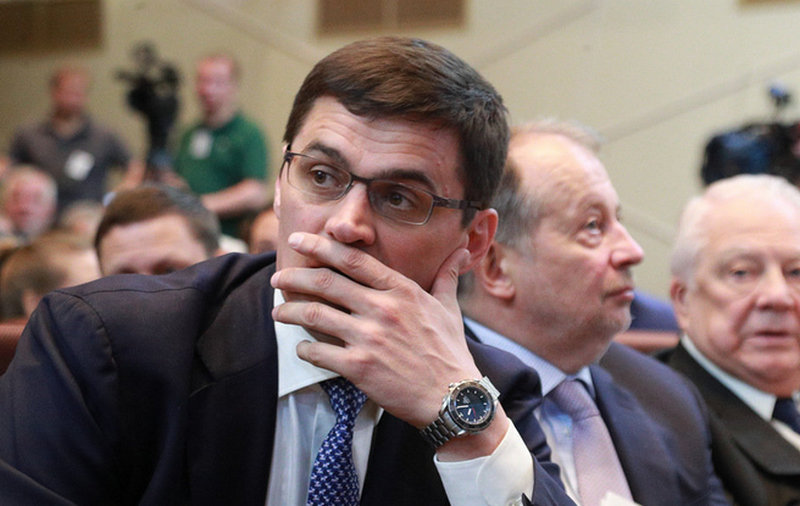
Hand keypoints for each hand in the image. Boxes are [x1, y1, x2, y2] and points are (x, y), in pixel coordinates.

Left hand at [271, 232, 482, 427]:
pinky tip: (301, 347)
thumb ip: (446, 276)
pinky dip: (303, 348)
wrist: (452, 398)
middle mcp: (382, 309)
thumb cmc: (450, 352)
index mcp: (402, 291)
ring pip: (314, 314)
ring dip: (289, 311)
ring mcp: (369, 338)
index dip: (320, 246)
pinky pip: (318, 352)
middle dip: (294, 277)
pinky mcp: (358, 368)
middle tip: (278, 278)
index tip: (298, 240)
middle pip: (326, 282)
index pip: (353, 260)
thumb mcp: (448, 308)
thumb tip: (461, 251)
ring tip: (278, 311)